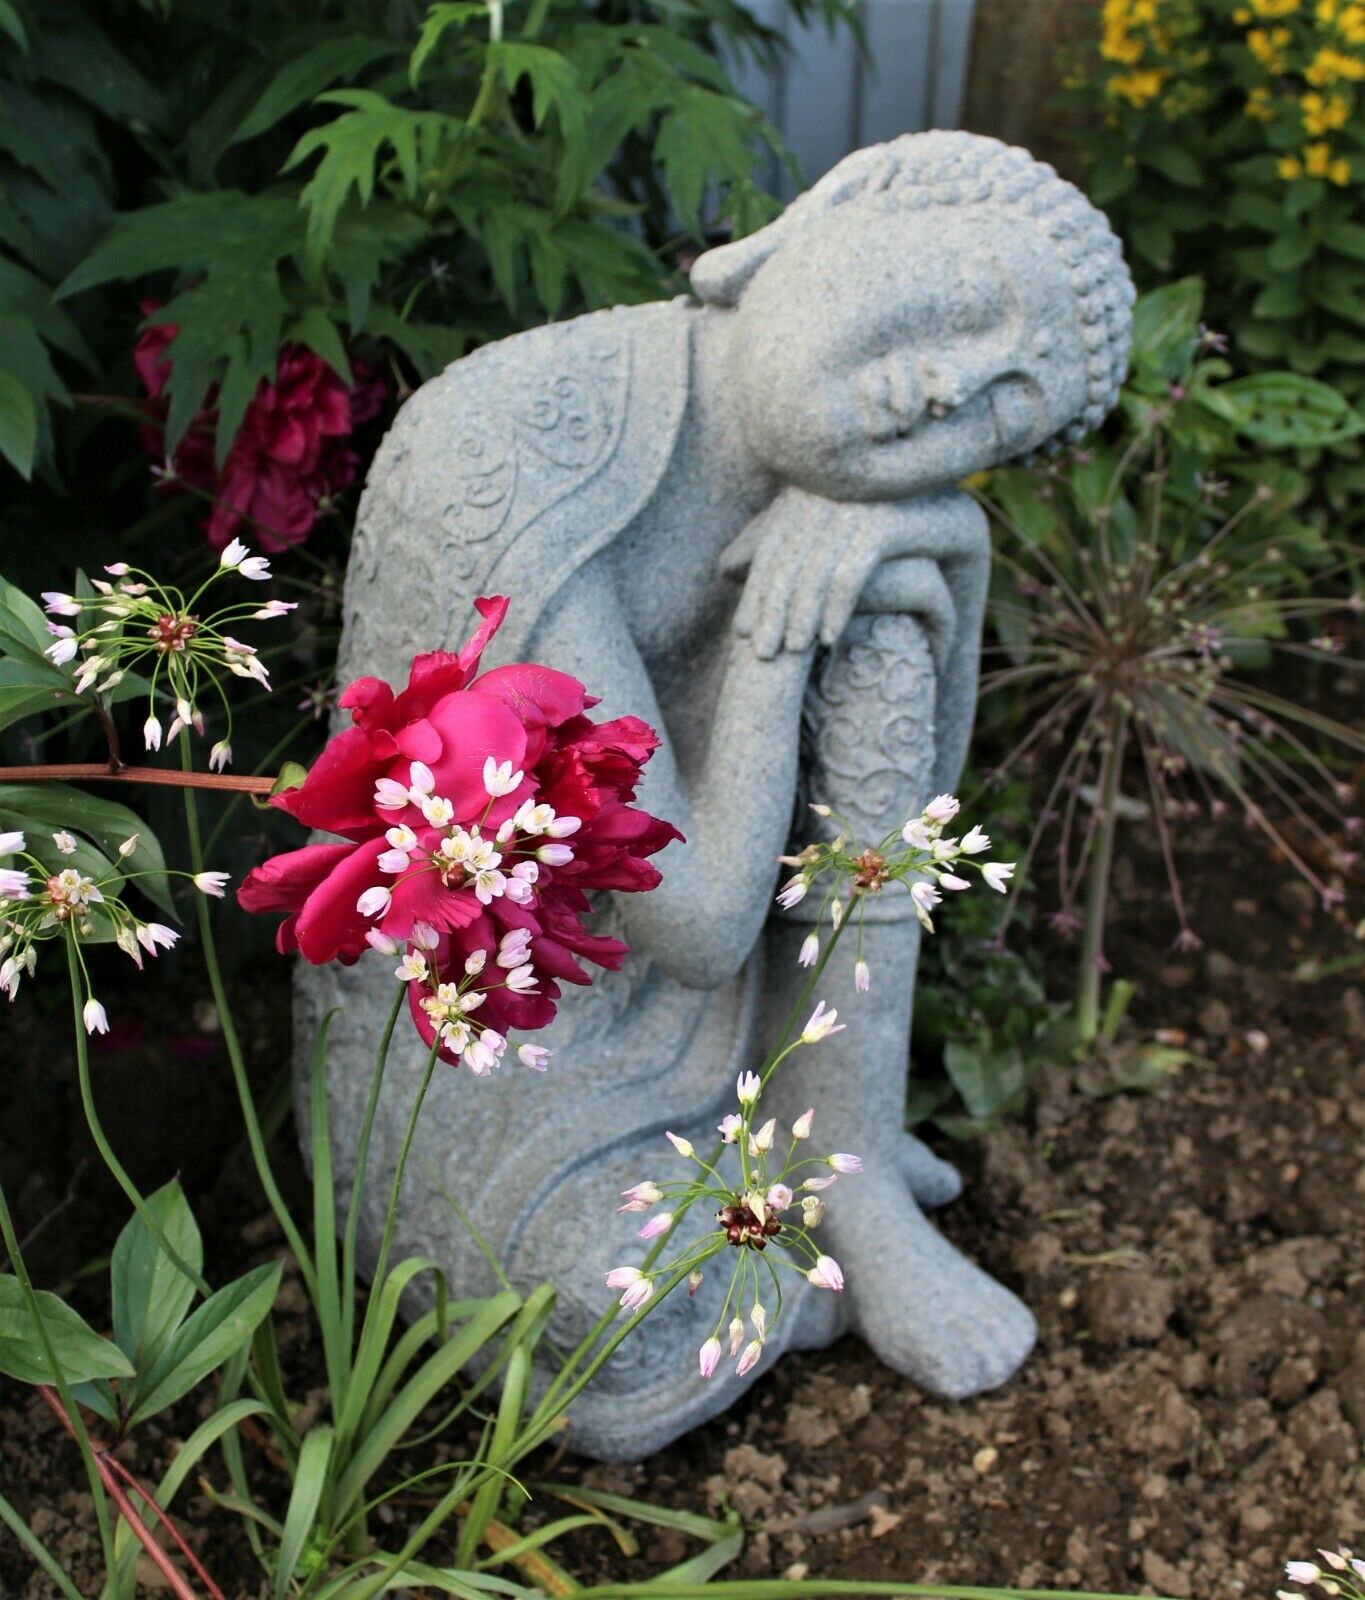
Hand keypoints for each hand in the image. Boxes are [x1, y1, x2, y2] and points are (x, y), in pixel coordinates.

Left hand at [722, 487, 986, 659]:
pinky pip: (858, 564)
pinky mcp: (901, 517)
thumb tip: (723, 568)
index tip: (742, 633)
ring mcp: (872, 498)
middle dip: (773, 607)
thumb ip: (788, 558)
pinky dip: (840, 604)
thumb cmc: (891, 552)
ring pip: (822, 561)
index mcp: (819, 487)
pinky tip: (830, 639)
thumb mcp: (834, 558)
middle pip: (793, 551)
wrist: (964, 535)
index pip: (777, 541)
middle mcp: (841, 487)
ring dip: (804, 612)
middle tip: (762, 654)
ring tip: (794, 652)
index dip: (757, 589)